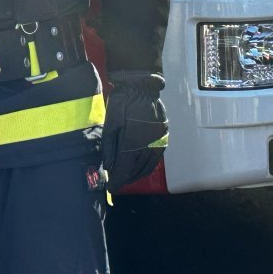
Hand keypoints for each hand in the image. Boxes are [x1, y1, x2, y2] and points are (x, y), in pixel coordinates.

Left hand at [103, 71, 167, 193]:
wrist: (141, 86)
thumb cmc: (122, 103)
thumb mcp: (110, 124)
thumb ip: (109, 148)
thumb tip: (108, 167)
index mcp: (133, 141)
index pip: (125, 168)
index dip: (118, 180)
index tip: (111, 188)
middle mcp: (149, 144)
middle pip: (137, 170)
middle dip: (126, 179)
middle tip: (116, 183)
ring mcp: (159, 141)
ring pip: (149, 166)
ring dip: (137, 174)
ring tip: (126, 177)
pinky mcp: (164, 136)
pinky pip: (156, 157)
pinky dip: (147, 165)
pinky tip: (139, 166)